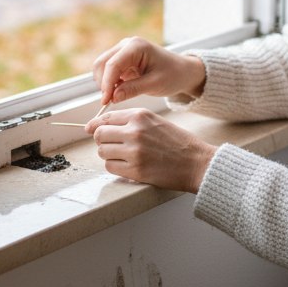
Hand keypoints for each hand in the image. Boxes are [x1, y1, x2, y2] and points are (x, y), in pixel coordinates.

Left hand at [86, 108, 216, 193]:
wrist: (197, 163)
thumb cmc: (178, 143)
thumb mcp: (155, 122)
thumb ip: (131, 121)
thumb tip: (99, 125)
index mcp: (140, 116)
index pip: (106, 117)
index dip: (96, 125)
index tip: (91, 129)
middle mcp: (134, 131)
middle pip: (100, 134)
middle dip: (102, 141)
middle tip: (112, 145)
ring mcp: (134, 151)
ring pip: (103, 152)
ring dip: (109, 155)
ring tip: (124, 156)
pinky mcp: (135, 170)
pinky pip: (110, 167)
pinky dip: (115, 167)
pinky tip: (127, 166)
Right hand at [92, 37, 205, 105]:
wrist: (182, 71)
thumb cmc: (173, 75)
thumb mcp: (155, 84)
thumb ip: (133, 89)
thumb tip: (113, 97)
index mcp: (136, 46)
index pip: (113, 65)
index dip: (107, 84)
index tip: (106, 101)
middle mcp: (126, 45)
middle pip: (102, 63)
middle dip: (104, 83)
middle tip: (110, 102)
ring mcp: (122, 51)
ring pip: (102, 67)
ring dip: (105, 83)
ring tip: (116, 97)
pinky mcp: (122, 59)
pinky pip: (108, 71)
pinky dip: (109, 82)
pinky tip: (119, 92)